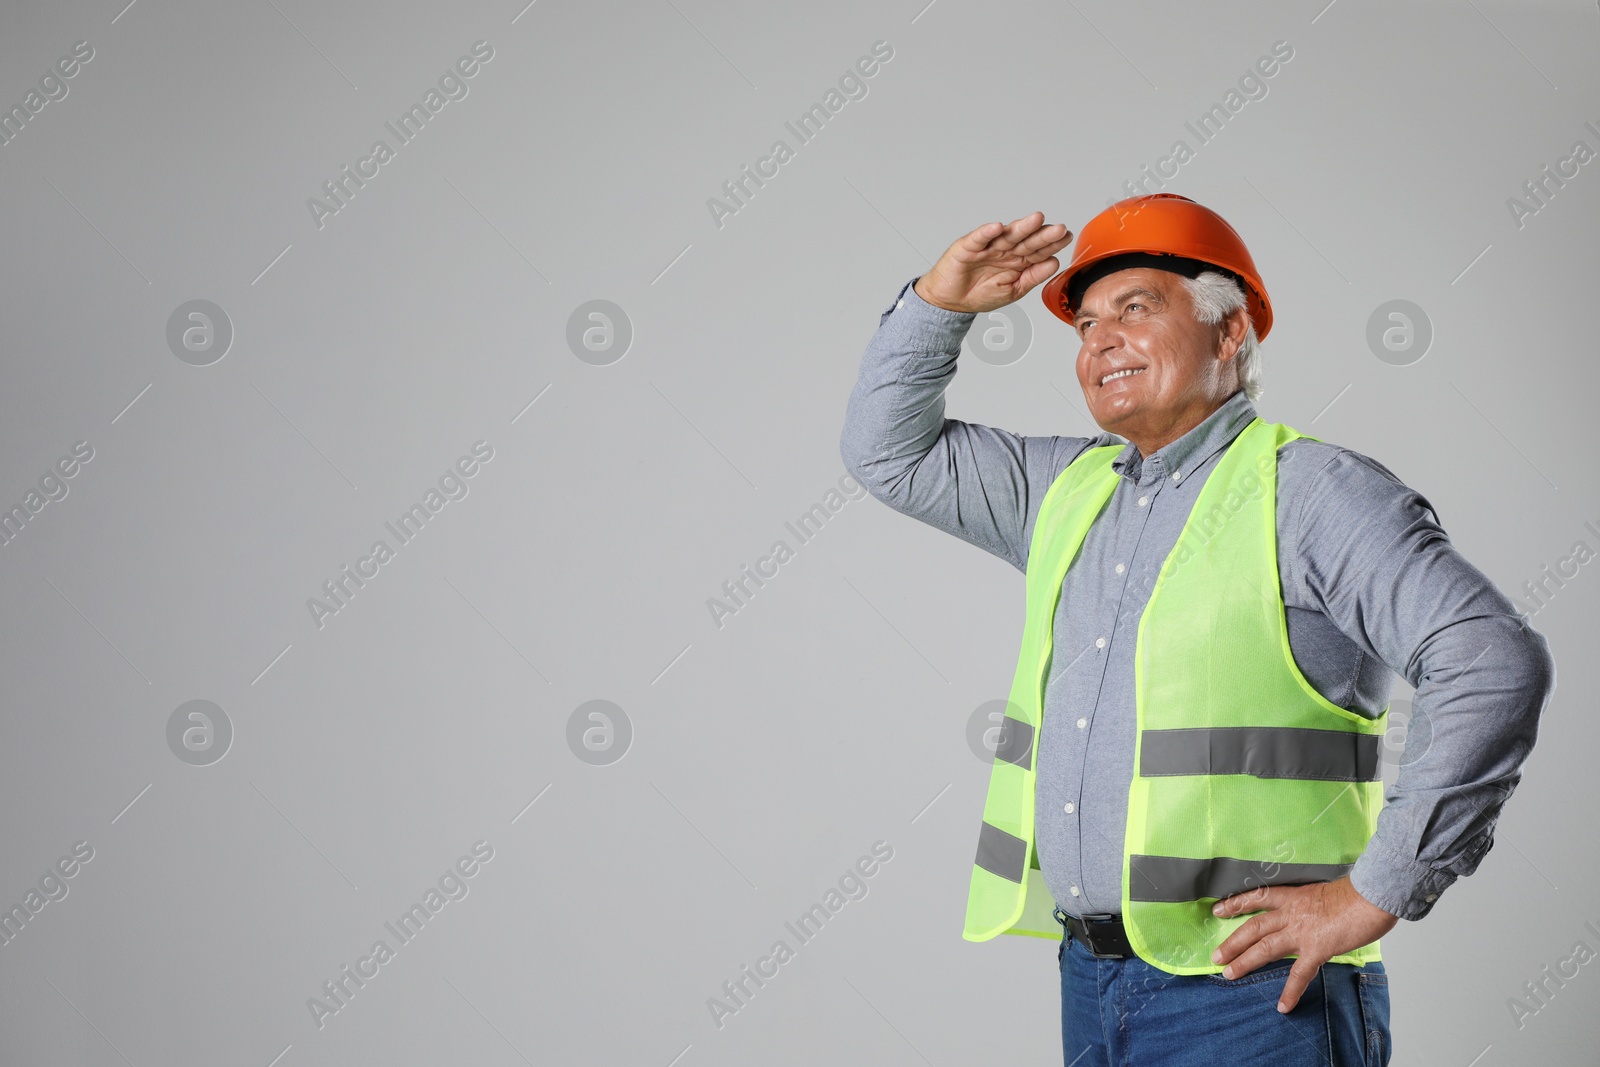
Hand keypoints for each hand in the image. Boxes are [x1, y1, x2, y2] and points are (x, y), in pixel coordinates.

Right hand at [913, 211, 1072, 313]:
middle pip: (1027, 240)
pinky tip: (998, 227)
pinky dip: (987, 232)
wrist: (950, 302)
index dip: (1052, 244)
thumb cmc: (979, 294)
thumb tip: (1054, 263)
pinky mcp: (968, 247)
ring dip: (1021, 227)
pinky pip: (979, 238)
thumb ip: (1033, 277)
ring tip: (1037, 219)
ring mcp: (988, 247)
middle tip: (1058, 229)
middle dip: (1043, 234)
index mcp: (1017, 261)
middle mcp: (1005, 250)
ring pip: (1007, 235)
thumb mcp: (1013, 290)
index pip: (1038, 250)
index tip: (1066, 237)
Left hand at [1209, 875, 1398, 1012]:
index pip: (1257, 897)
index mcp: (1293, 896)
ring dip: (1246, 962)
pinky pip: (1300, 974)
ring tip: (1229, 975)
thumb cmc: (1355, 892)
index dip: (1236, 904)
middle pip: (1254, 927)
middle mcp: (1291, 913)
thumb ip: (1312, 903)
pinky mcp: (1317, 948)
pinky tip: (1283, 1006)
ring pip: (1265, 948)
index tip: (1218, 910)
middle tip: (1216, 957)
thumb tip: (1313, 910)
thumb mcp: (1325, 891)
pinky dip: (1290, 991)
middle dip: (1233, 942)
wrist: (1370, 897)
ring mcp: (1302, 932)